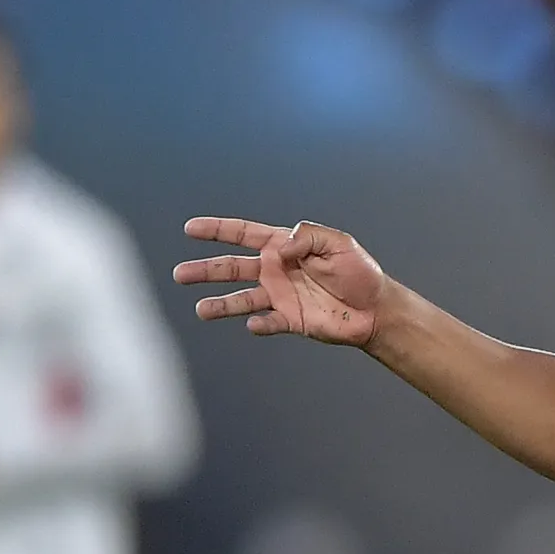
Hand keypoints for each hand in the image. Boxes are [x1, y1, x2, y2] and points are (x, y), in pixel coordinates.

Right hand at [174, 217, 388, 344]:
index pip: (242, 234)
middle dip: (205, 270)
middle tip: (180, 274)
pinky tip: (253, 324)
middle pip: (231, 268)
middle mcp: (275, 271)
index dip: (216, 230)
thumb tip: (278, 249)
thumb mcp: (337, 242)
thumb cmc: (358, 271)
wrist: (374, 308)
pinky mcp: (289, 320)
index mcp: (282, 246)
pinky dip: (259, 324)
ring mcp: (279, 297)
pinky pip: (267, 323)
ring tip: (200, 310)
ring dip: (220, 304)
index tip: (190, 229)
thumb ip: (306, 237)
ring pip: (241, 299)